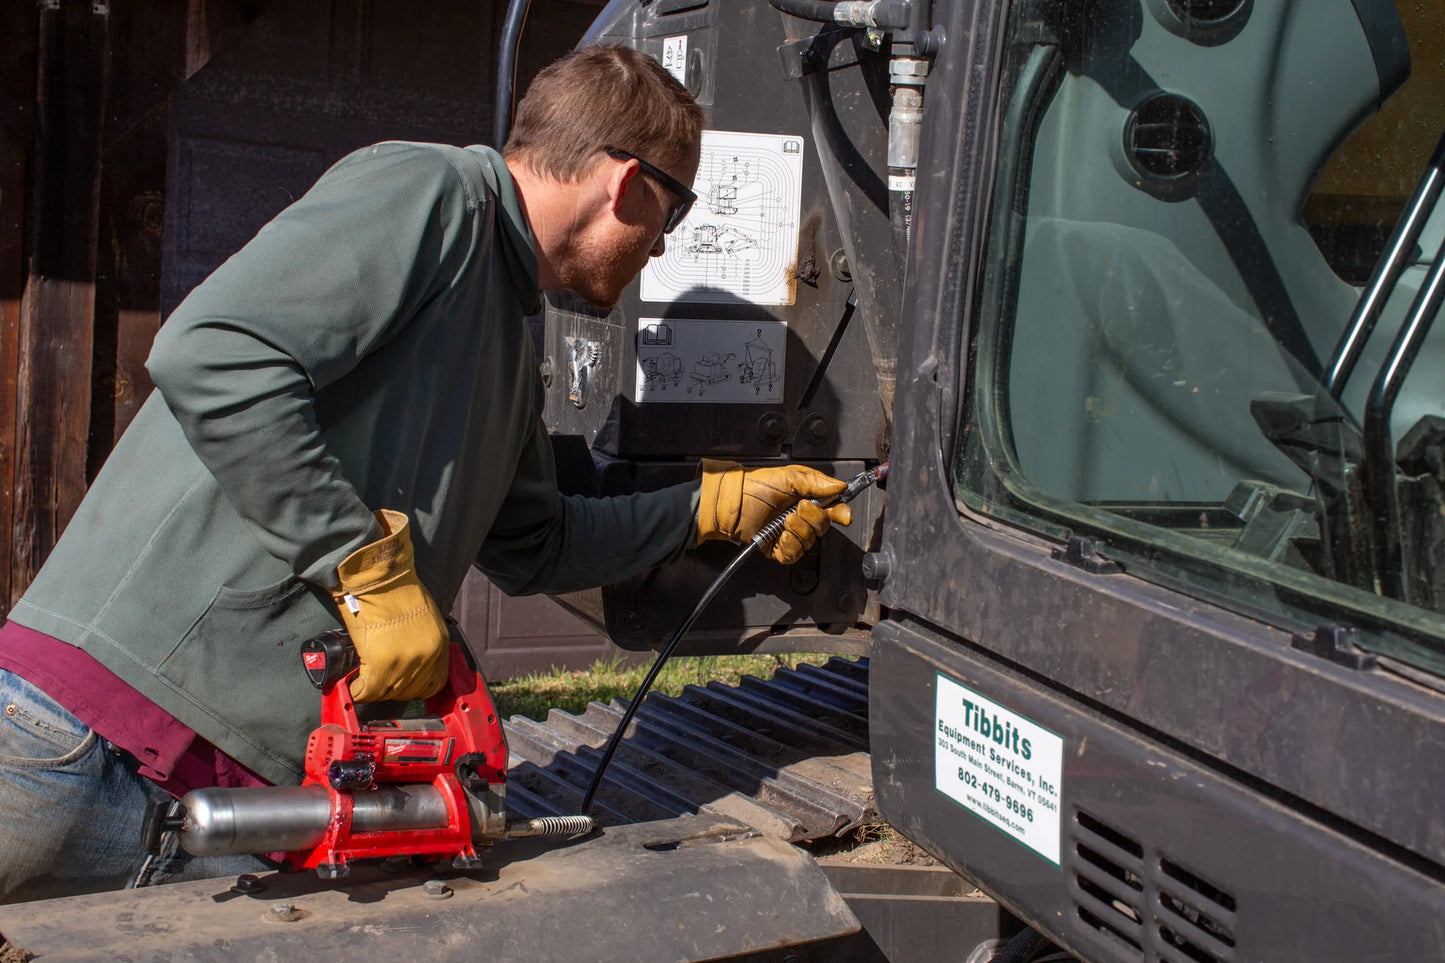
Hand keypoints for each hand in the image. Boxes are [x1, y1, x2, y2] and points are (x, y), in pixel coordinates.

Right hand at [332, 509, 448, 701]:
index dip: (415, 688)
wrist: (379, 576)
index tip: (401, 686)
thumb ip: (422, 638)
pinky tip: (351, 686)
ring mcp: (404, 662)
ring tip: (362, 684)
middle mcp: (426, 656)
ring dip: (373, 692)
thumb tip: (408, 653)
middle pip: (409, 691)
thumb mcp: (424, 614)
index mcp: (439, 643)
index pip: (434, 683)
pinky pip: (367, 691)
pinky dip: (357, 691)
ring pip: (387, 693)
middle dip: (391, 690)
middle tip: (376, 684)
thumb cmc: (396, 587)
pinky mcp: (380, 663)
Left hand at [697, 459, 852, 564]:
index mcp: (807, 499)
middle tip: (799, 508)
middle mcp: (800, 518)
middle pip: (823, 527)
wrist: (734, 501)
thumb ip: (817, 481)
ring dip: (799, 530)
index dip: (841, 513)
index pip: (832, 509)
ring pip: (809, 542)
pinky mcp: (779, 549)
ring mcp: (790, 534)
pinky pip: (794, 554)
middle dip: (814, 518)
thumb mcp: (790, 476)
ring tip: (785, 520)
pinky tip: (781, 535)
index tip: (843, 515)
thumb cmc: (757, 485)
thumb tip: (840, 486)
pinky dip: (789, 544)